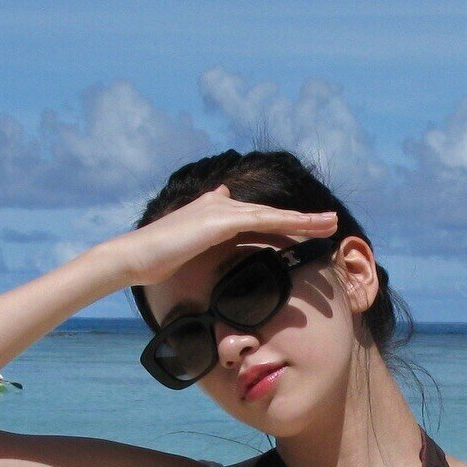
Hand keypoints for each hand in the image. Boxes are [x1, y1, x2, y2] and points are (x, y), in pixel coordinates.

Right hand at [99, 186, 337, 288]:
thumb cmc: (155, 261)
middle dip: (301, 219)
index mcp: (213, 212)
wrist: (134, 256)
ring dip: (306, 219)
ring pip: (274, 215)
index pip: (255, 216)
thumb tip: (207, 250)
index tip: (302, 226)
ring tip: (331, 224)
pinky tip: (310, 226)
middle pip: (271, 213)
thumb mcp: (184, 252)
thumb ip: (200, 249)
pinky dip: (291, 222)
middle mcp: (220, 205)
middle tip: (329, 224)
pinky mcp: (222, 220)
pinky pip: (266, 220)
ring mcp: (221, 210)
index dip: (281, 221)